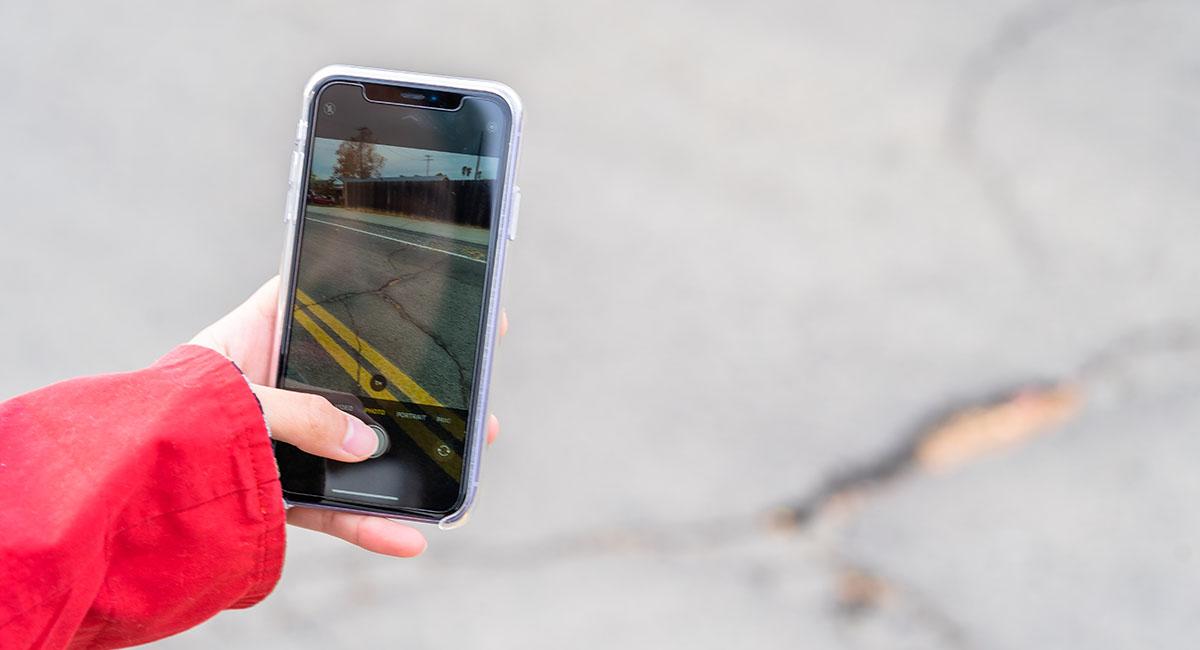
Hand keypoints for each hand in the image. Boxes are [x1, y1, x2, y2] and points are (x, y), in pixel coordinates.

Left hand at [190, 276, 505, 556]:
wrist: (111, 493)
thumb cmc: (162, 419)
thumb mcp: (237, 398)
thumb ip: (302, 415)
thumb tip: (364, 444)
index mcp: (262, 333)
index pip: (330, 297)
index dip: (385, 291)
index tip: (441, 294)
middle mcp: (281, 383)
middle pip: (365, 382)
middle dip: (422, 395)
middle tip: (472, 393)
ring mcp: (285, 439)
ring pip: (361, 449)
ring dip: (414, 465)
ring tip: (463, 473)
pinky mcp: (280, 491)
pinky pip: (336, 509)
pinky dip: (372, 527)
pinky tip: (410, 539)